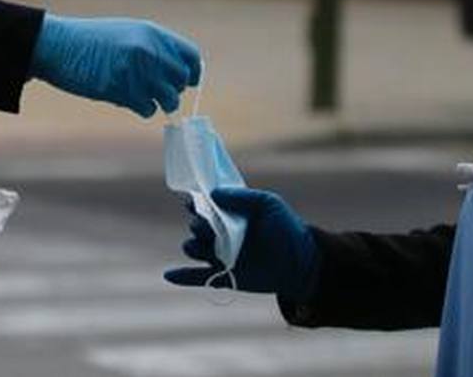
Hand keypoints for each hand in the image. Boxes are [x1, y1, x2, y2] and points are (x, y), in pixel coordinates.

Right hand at [30, 15, 201, 116]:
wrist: (58, 45)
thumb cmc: (90, 39)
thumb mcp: (127, 32)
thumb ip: (153, 47)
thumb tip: (175, 72)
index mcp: (152, 33)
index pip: (190, 56)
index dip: (191, 71)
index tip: (188, 81)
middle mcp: (149, 51)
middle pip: (181, 80)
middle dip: (172, 89)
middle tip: (156, 90)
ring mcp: (136, 72)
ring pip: (168, 98)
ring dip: (158, 101)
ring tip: (141, 95)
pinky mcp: (122, 91)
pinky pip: (147, 109)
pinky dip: (141, 108)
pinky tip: (126, 98)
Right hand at [164, 187, 319, 300]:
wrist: (303, 264)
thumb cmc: (287, 229)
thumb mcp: (268, 204)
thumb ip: (241, 196)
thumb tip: (212, 193)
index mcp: (228, 214)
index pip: (202, 206)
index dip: (194, 202)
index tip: (192, 201)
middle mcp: (220, 234)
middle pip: (195, 227)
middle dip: (198, 225)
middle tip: (208, 226)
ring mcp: (220, 255)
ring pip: (192, 249)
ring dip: (193, 246)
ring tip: (205, 246)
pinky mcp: (222, 275)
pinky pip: (196, 278)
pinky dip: (181, 277)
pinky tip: (169, 275)